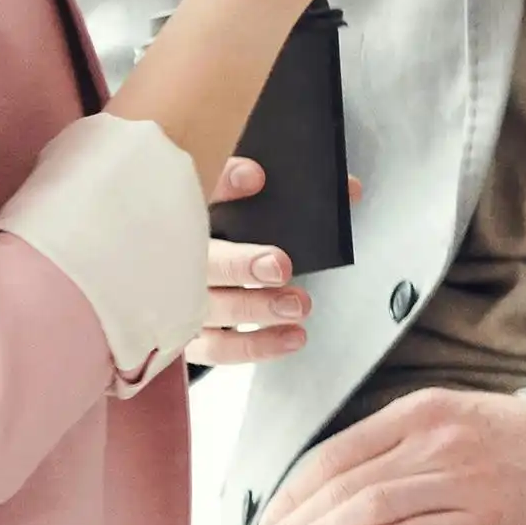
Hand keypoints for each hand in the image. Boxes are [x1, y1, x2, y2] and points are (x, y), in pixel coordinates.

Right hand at [195, 156, 314, 367]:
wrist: (180, 275)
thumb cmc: (224, 236)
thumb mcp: (248, 206)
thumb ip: (291, 196)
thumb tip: (349, 190)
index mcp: (186, 215)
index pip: (196, 189)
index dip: (223, 181)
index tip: (255, 176)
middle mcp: (176, 258)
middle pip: (200, 261)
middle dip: (241, 264)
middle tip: (280, 265)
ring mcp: (177, 300)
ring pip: (212, 308)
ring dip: (256, 308)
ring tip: (298, 304)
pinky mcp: (189, 337)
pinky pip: (219, 347)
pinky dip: (256, 346)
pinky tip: (293, 336)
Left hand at [248, 389, 525, 524]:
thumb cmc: (514, 445)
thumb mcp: (451, 421)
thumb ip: (395, 444)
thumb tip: (331, 485)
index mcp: (419, 412)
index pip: (334, 454)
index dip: (291, 494)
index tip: (266, 524)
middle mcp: (435, 441)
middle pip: (341, 485)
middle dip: (292, 524)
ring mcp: (462, 478)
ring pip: (367, 508)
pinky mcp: (488, 516)